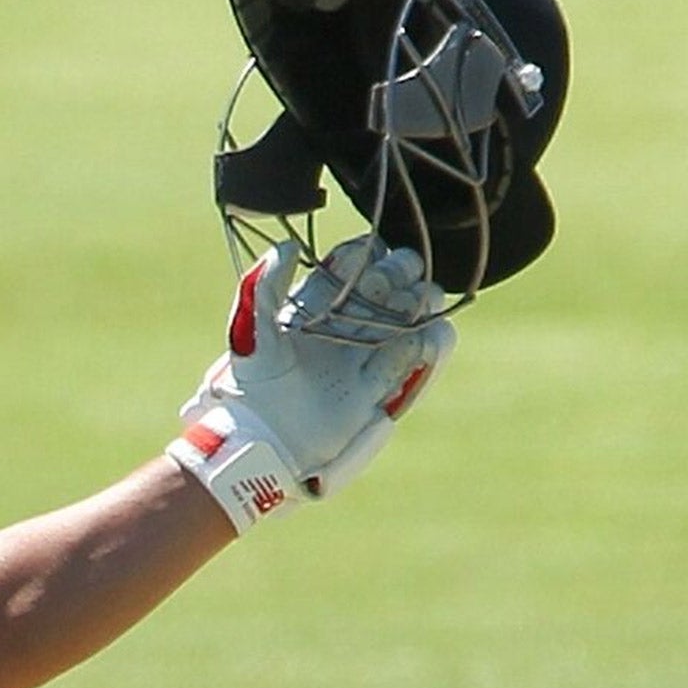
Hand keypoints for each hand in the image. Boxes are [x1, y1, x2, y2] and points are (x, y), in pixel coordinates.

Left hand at [166, 236, 453, 532]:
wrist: (267, 443)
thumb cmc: (254, 386)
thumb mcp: (254, 333)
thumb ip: (265, 288)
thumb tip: (287, 245)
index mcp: (309, 309)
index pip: (345, 269)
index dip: (363, 256)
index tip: (372, 250)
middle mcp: (339, 328)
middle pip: (381, 289)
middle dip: (398, 273)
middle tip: (404, 271)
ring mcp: (360, 356)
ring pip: (401, 320)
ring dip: (417, 304)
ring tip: (422, 297)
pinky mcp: (376, 387)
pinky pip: (410, 359)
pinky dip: (427, 344)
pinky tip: (434, 331)